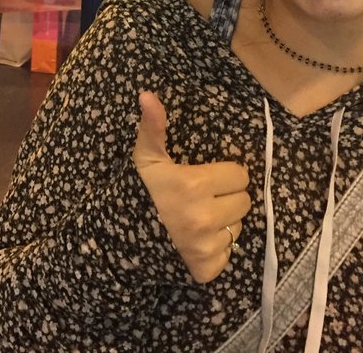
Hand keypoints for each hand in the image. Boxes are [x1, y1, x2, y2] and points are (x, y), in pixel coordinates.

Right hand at [132, 91, 251, 282]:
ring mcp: (206, 246)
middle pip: (244, 201)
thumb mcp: (145, 157)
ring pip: (238, 227)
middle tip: (204, 196)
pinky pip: (228, 253)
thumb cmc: (137, 192)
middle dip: (228, 196)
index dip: (225, 173)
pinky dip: (217, 247)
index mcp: (194, 185)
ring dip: (224, 221)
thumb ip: (153, 126)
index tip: (208, 176)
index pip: (240, 175)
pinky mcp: (207, 269)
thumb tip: (147, 94)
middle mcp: (204, 218)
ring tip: (199, 217)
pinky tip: (197, 239)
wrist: (118, 239)